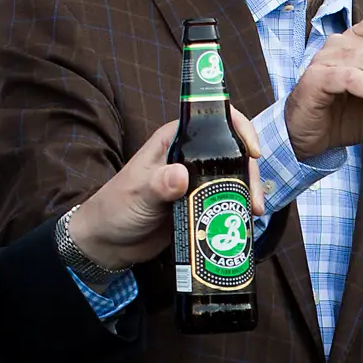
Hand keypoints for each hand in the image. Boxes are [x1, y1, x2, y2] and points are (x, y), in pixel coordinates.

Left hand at [64, 112, 266, 270]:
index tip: (253, 152)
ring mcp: (196, 182)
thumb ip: (158, 185)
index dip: (238, 128)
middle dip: (249, 172)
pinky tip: (246, 223)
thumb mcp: (137, 195)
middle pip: (231, 152)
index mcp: (173, 141)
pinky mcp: (199, 205)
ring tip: (253, 214)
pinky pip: (226, 202)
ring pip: (232, 178)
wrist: (107, 243)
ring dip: (247, 193)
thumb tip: (181, 176)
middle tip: (254, 200)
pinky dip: (238, 209)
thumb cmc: (115, 209)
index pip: (212, 120)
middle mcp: (188, 157)